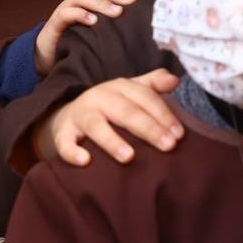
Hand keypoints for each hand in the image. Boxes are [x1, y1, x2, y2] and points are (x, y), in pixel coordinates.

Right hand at [34, 0, 141, 75]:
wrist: (50, 55)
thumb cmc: (81, 41)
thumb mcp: (101, 29)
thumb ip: (116, 22)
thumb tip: (144, 22)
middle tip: (131, 1)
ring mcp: (65, 9)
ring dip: (100, 2)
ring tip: (117, 12)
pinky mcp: (55, 23)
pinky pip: (65, 13)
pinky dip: (80, 14)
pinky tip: (93, 21)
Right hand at [38, 68, 182, 164]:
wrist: (69, 114)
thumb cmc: (110, 106)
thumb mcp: (131, 92)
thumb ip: (153, 85)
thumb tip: (175, 80)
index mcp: (120, 87)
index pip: (145, 98)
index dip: (163, 116)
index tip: (179, 135)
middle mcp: (100, 98)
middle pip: (126, 112)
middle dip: (148, 129)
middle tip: (168, 146)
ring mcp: (81, 115)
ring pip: (96, 126)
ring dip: (111, 141)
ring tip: (128, 157)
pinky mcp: (63, 132)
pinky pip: (64, 142)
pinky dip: (72, 151)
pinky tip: (84, 162)